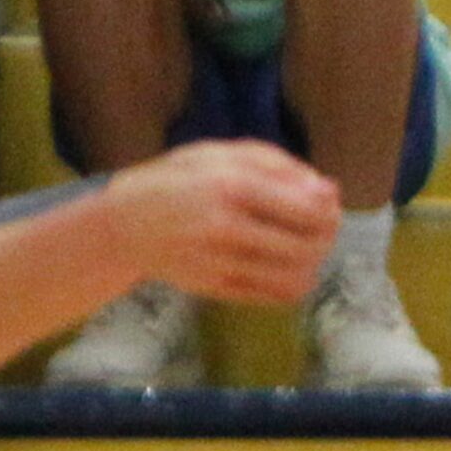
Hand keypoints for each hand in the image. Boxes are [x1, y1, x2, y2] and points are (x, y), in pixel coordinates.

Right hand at [100, 140, 337, 304]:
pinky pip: (273, 295)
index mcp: (229, 184)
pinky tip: (282, 269)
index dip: (330, 210)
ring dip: (312, 264)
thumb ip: (274, 164)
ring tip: (303, 250)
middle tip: (321, 229)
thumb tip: (329, 191)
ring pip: (295, 275)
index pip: (309, 208)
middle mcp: (224, 225)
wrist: (120, 225)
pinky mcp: (213, 287)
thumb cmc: (175, 181)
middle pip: (308, 244)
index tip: (327, 205)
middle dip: (326, 238)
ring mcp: (217, 260)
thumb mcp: (216, 154)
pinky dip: (291, 285)